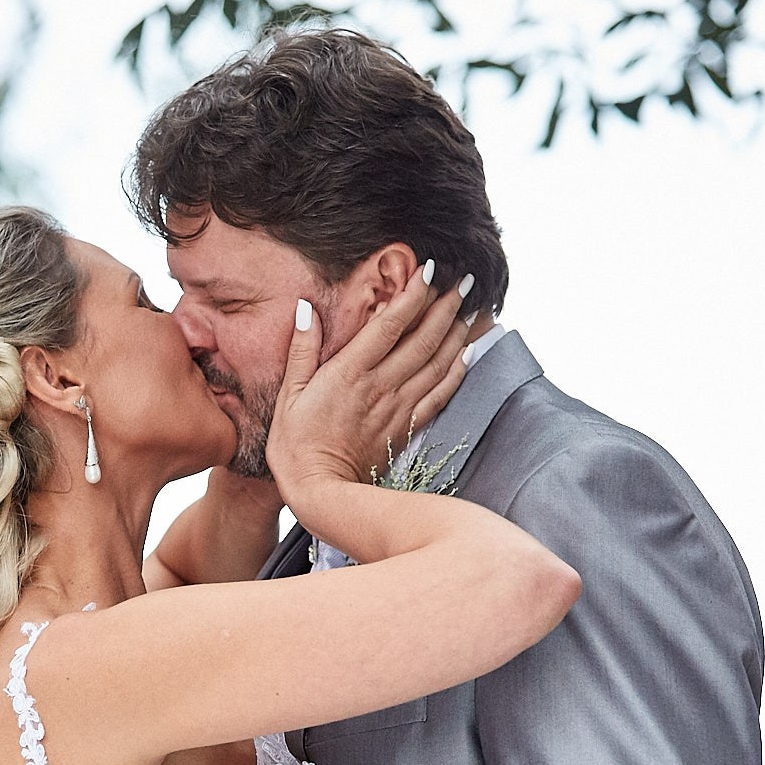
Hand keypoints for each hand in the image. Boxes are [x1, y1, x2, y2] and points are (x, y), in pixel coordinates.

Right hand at [265, 270, 474, 500]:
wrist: (322, 494)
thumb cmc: (297, 446)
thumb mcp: (289, 395)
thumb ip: (301, 350)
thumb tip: (305, 309)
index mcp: (350, 372)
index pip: (390, 324)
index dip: (413, 294)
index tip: (432, 270)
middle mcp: (380, 386)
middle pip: (423, 339)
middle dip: (447, 307)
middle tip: (467, 282)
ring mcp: (398, 407)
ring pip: (438, 363)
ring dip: (459, 334)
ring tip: (476, 310)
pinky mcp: (407, 427)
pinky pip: (440, 394)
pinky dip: (458, 371)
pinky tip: (468, 354)